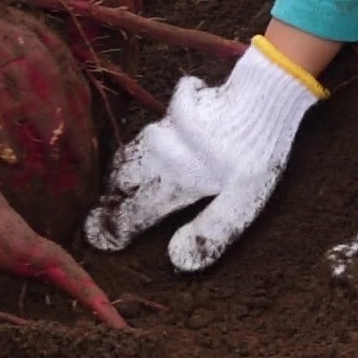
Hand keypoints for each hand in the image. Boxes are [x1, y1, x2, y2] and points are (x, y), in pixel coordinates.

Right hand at [85, 38, 324, 271]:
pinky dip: (144, 142)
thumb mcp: (243, 199)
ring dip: (123, 169)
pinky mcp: (176, 106)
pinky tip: (155, 142)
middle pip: (123, 177)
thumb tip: (177, 260)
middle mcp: (161, 154)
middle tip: (105, 209)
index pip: (136, 211)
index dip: (114, 227)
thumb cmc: (256, 152)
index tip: (95, 238)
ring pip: (132, 150)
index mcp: (175, 181)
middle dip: (112, 195)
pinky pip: (150, 126)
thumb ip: (211, 230)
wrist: (261, 96)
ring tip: (120, 182)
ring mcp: (166, 126)